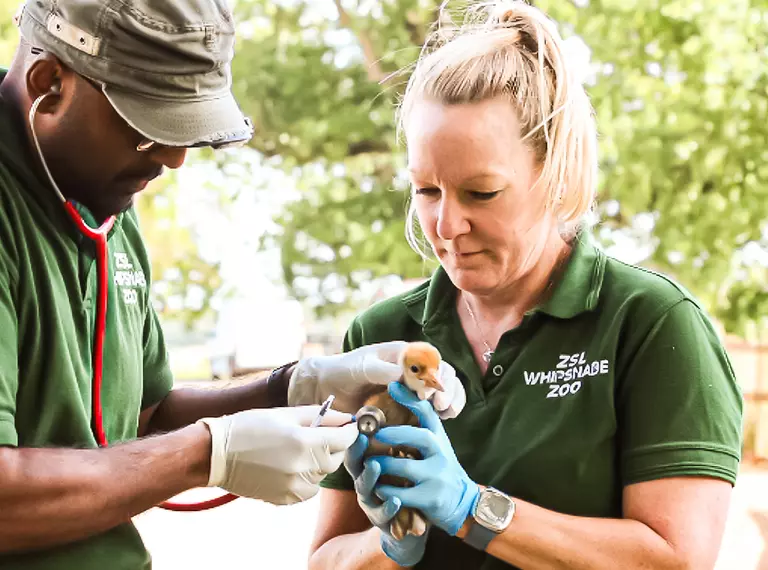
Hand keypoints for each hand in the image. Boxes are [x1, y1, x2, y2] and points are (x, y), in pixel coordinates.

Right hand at [198, 407, 357, 504]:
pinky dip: (306, 477)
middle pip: (337, 458)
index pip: (346, 439)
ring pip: (323, 474)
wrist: (216, 454)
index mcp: (305, 442)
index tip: (348, 425)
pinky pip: (309, 488)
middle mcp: (303, 468)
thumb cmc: (250, 427)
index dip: (350, 430)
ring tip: (295, 449)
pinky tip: (287, 465)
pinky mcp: (286, 500)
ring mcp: (295, 487)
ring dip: (318, 462)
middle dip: (333, 445)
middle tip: (316, 434)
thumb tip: (346, 419)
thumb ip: (321, 416)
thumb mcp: (286, 413)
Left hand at [288, 341, 467, 417]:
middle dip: (449, 390)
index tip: (432, 392)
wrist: (329, 389)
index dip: (439, 374)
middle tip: (440, 407)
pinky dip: (443, 413)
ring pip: (446, 391)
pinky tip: (442, 420)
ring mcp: (415, 389)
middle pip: (446, 375)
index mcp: (406, 355)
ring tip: (445, 414)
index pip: (433, 360)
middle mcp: (415, 370)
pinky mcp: (412, 407)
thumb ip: (381, 370)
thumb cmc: (344, 372)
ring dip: (452, 401)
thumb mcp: (361, 367)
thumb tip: (403, 374)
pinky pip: (433, 408)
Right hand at [345, 434, 427, 566]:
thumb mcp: (411, 452)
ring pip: (365, 489)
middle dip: (356, 452)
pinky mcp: (384, 521)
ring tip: (376, 465)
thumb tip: (399, 389)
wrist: (423, 517)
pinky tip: (396, 501)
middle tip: (362, 438)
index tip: (360, 422)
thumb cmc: (412, 478)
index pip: (359, 447)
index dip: (358, 435)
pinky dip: (388, 507)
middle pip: (356, 466)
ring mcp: (373, 501)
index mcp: (370, 462)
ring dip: (370, 476)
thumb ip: (405, 425)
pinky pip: (382, 515)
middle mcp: (367, 480)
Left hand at [370, 383, 479, 535]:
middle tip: (372, 433)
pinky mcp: (431, 498)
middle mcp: (441, 453)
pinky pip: (402, 493)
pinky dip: (386, 490)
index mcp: (438, 437)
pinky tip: (377, 487)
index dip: (410, 398)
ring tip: (367, 463)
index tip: (392, 385)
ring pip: (405, 466)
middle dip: (393, 434)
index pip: (427, 412)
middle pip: (419, 437)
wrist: (463, 503)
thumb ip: (420, 429)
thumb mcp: (436, 445)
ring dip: (382, 465)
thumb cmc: (440, 469)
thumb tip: (397, 398)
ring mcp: (437, 476)